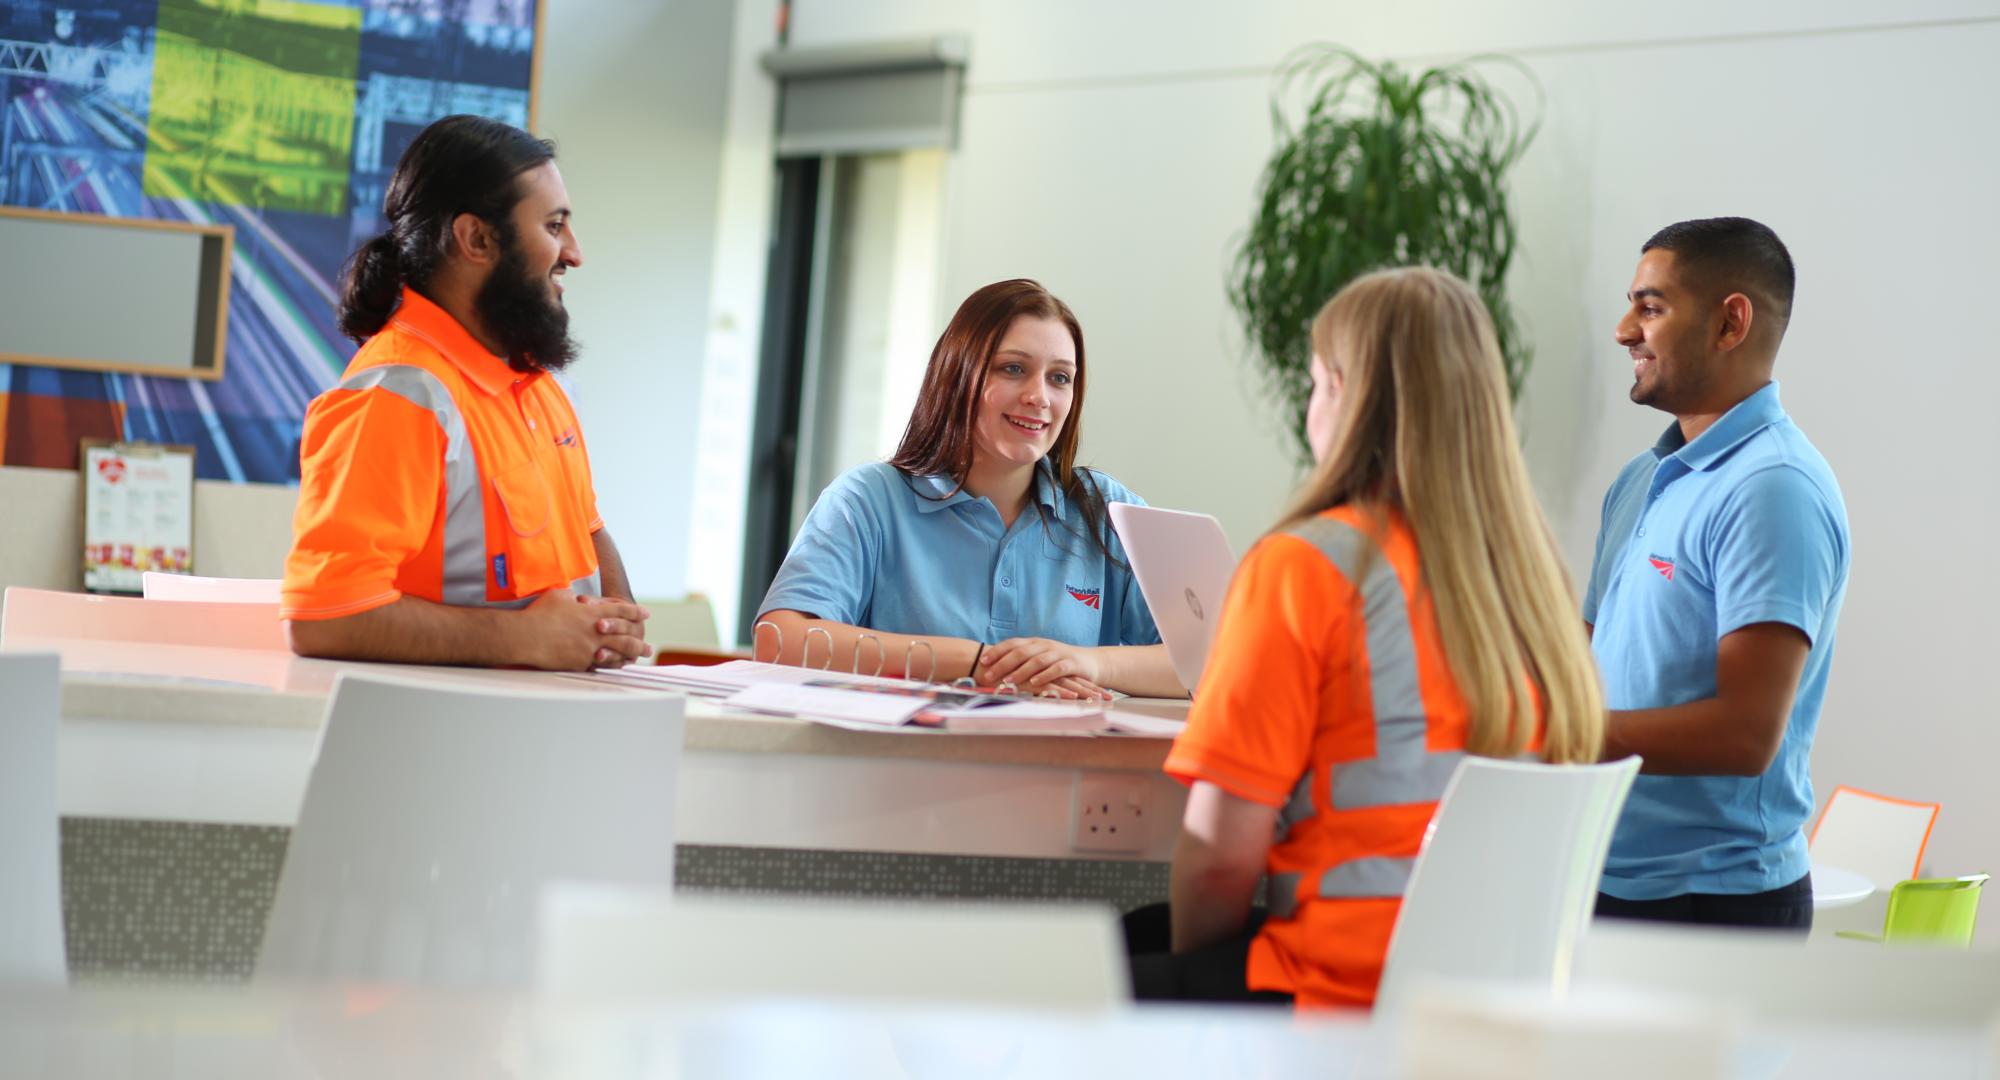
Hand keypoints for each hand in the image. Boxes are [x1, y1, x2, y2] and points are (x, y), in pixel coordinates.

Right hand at [517, 589, 651, 670]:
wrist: (526, 636)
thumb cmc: (540, 613)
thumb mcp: (560, 596)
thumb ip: (573, 597)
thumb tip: (578, 599)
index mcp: (593, 613)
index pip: (621, 611)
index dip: (635, 612)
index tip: (646, 614)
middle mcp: (596, 631)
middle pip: (626, 636)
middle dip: (639, 642)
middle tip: (649, 647)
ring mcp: (589, 649)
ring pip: (617, 653)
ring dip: (630, 656)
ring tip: (638, 659)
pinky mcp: (580, 663)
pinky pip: (599, 666)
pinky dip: (610, 666)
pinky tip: (616, 667)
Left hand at [978, 638, 1112, 699]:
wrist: (1091, 663)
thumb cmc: (1060, 663)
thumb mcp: (1040, 659)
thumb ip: (1022, 661)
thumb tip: (996, 669)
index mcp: (1035, 643)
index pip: (1013, 643)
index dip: (998, 651)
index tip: (983, 661)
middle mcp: (1045, 645)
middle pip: (1021, 652)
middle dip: (1003, 664)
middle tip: (989, 675)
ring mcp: (1058, 653)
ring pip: (1037, 660)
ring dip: (1021, 671)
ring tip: (1008, 681)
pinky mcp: (1071, 664)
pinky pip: (1056, 669)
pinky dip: (1044, 675)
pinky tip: (1034, 682)